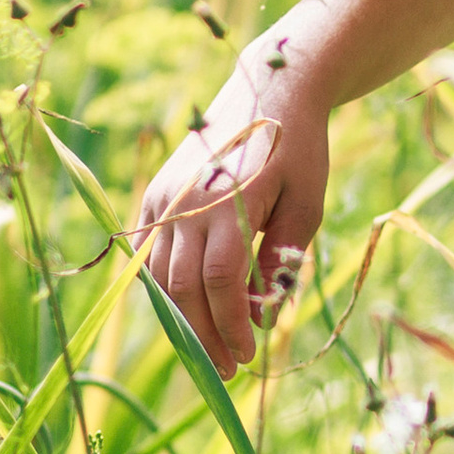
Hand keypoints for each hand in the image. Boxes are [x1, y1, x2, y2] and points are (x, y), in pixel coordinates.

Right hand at [136, 36, 330, 377]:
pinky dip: (162, 285)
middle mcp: (187, 200)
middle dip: (204, 335)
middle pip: (184, 288)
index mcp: (229, 202)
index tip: (248, 356)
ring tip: (207, 346)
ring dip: (181, 317)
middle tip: (226, 368)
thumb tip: (260, 316)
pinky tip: (186, 307)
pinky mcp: (156, 191)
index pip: (220, 284)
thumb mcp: (306, 204)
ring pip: (158, 275)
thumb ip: (280, 261)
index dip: (230, 327)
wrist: (270, 86)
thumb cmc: (299, 148)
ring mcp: (165, 195)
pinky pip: (147, 251)